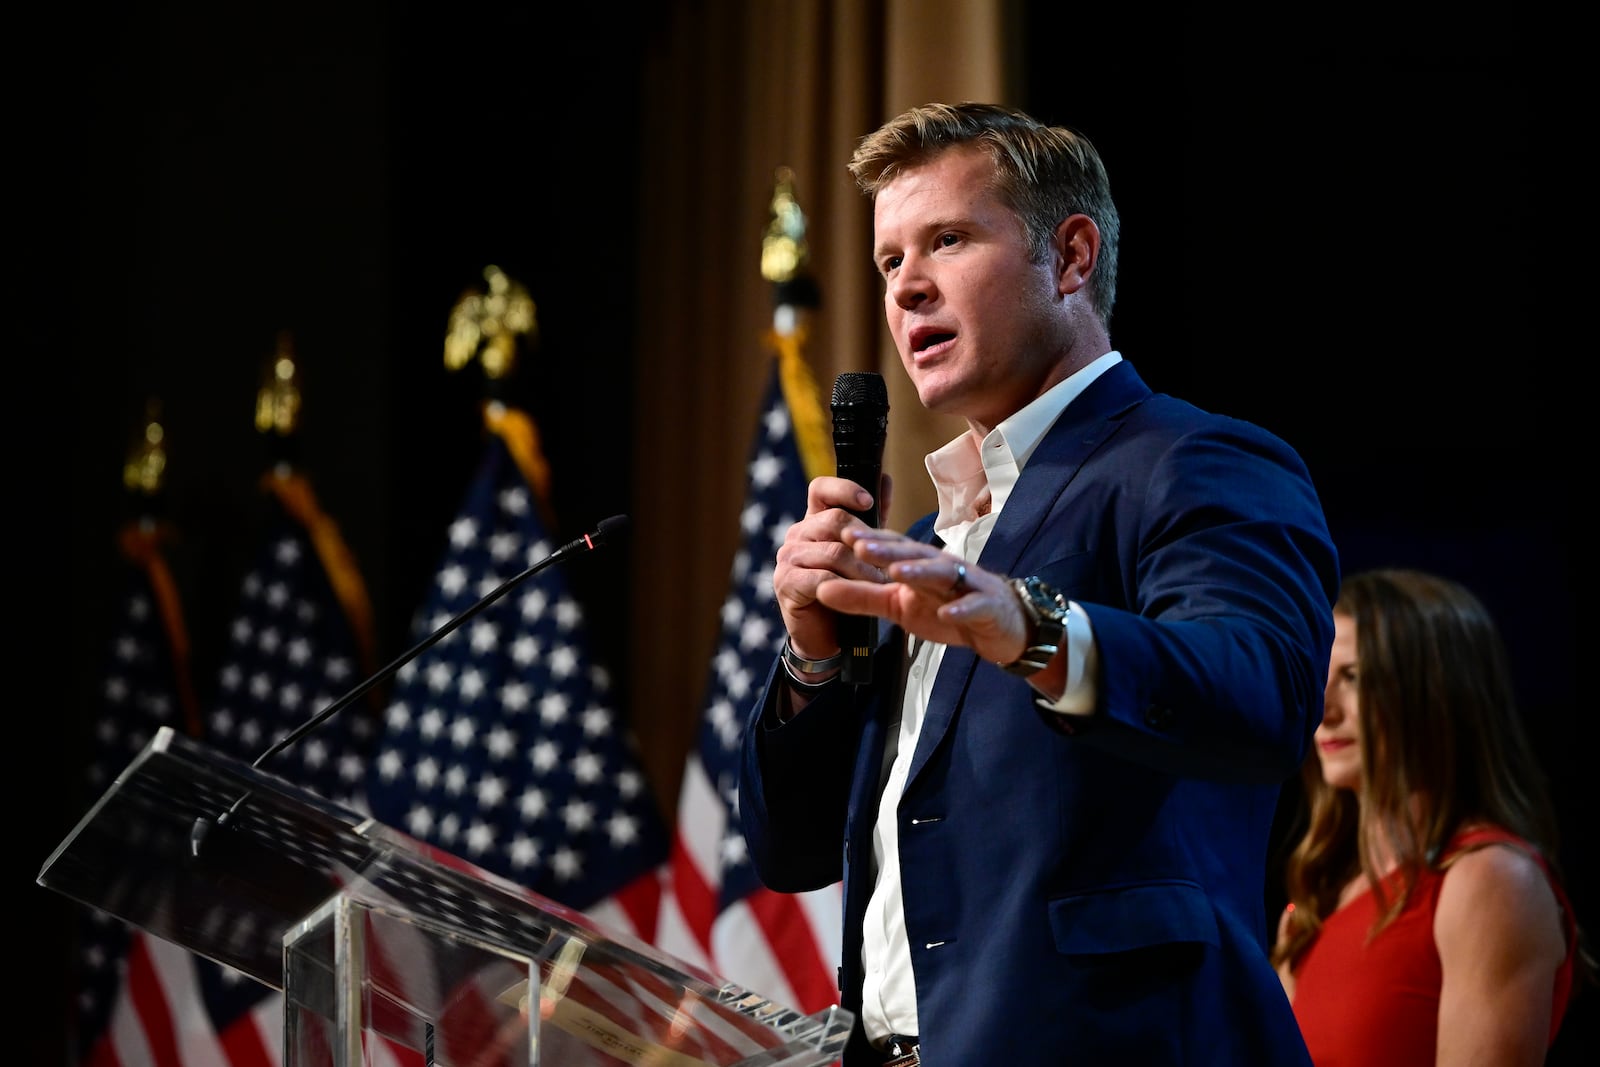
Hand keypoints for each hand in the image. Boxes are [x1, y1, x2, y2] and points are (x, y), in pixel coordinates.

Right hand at [772, 475, 892, 659]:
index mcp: (813, 521)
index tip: (868, 501)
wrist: (826, 635)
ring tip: (882, 584)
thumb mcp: (861, 551)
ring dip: (863, 569)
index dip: (844, 489)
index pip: (820, 489)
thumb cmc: (845, 589)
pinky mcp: (786, 582)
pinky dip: (845, 587)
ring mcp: (787, 558)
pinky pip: (821, 578)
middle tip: (888, 561)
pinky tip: (860, 596)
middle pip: (833, 520)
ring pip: (833, 552)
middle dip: (866, 540)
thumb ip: (871, 519)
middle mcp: (797, 535)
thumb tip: (885, 480)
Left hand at [814, 527, 1030, 664]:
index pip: (892, 547)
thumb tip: (821, 590)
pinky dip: (961, 609)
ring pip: (942, 574)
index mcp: (919, 565)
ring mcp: (967, 585)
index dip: (868, 540)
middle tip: (860, 545)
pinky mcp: (987, 608)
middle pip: (913, 554)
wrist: (1000, 628)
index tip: (840, 533)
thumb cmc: (948, 609)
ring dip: (920, 571)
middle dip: (887, 549)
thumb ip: (862, 597)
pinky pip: (973, 607)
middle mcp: (942, 568)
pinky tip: (946, 614)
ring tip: (897, 571)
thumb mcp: (898, 606)